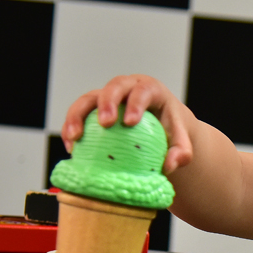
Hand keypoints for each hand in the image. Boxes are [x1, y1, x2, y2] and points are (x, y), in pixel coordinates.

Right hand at [60, 75, 194, 175]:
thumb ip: (182, 153)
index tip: (130, 122)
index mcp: (152, 89)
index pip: (144, 90)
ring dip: (78, 114)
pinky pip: (79, 113)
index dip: (136, 102)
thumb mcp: (182, 142)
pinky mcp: (94, 106)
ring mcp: (109, 95)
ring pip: (90, 97)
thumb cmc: (171, 132)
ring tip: (75, 137)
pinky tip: (71, 147)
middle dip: (108, 102)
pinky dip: (72, 127)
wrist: (160, 126)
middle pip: (115, 86)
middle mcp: (129, 87)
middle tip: (105, 124)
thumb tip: (169, 165)